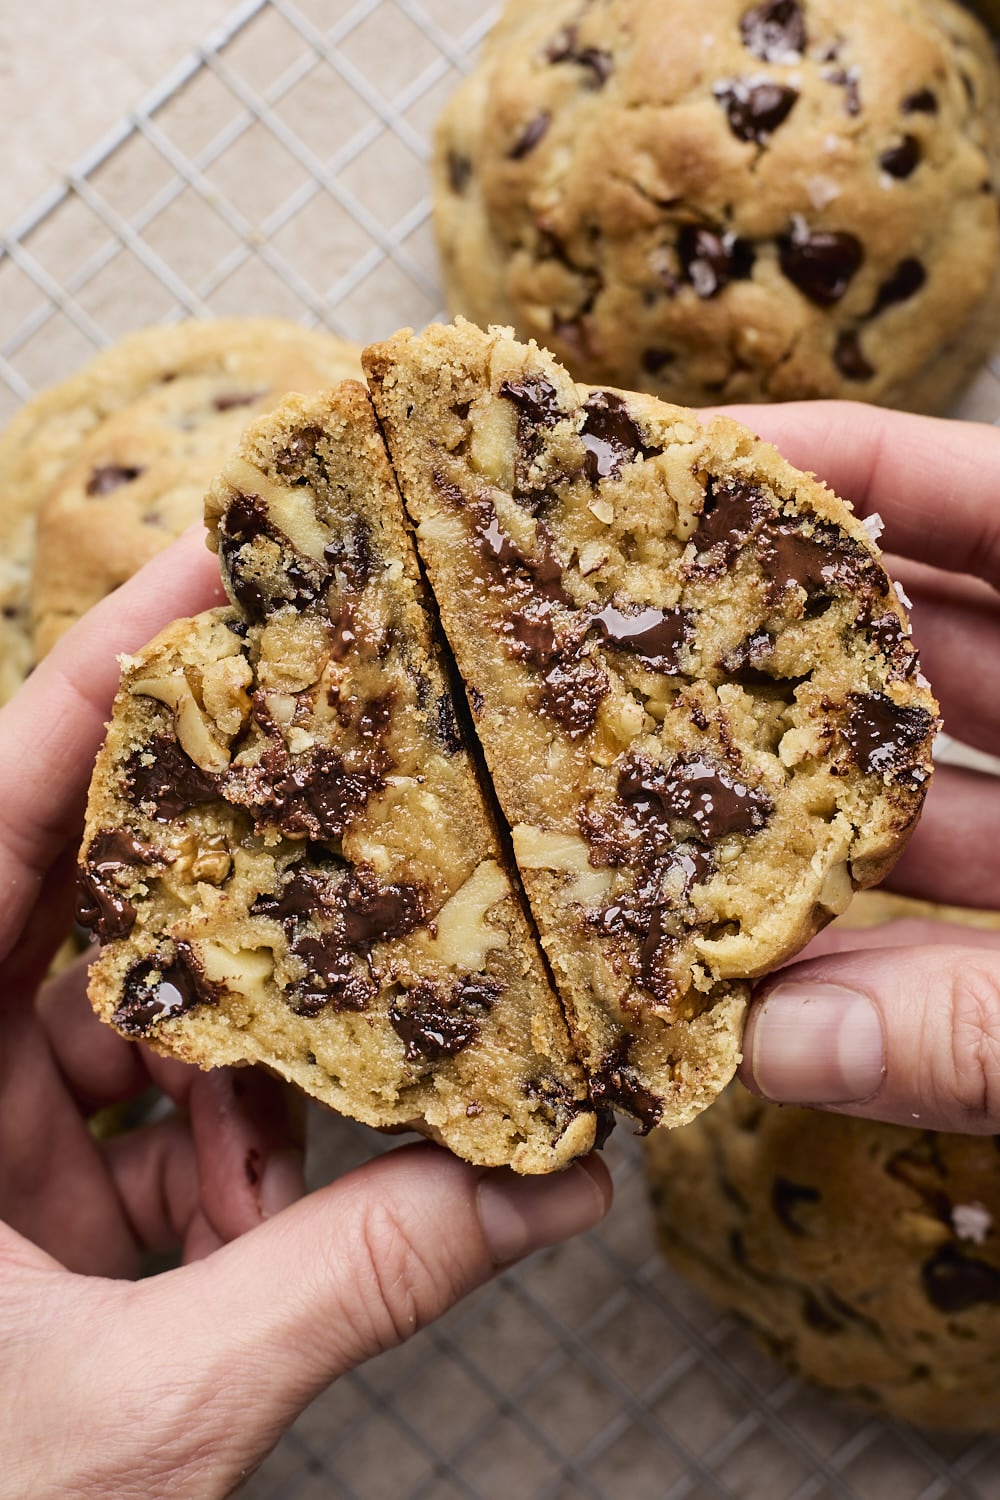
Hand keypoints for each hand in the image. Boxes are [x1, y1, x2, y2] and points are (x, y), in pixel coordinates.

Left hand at [0, 530, 610, 1499]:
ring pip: (129, 998)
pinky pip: (132, 1102)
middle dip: (224, 842)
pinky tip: (262, 1199)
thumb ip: (351, 1281)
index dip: (102, 673)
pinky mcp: (5, 1184)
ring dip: (240, 1044)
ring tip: (316, 1105)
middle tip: (355, 765)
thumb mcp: (147, 1403)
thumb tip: (551, 1193)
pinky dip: (214, 1137)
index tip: (219, 561)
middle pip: (81, 878)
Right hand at [717, 403, 999, 1133]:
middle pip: (928, 641)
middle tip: (624, 657)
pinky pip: (975, 924)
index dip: (839, 470)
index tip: (688, 461)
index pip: (987, 500)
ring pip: (936, 796)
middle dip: (775, 654)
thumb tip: (786, 1046)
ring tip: (666, 834)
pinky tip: (784, 979)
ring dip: (811, 825)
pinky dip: (888, 951)